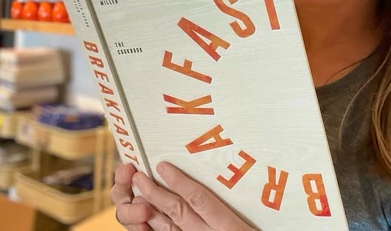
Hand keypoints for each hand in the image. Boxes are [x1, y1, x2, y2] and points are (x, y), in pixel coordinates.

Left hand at [112, 161, 255, 230]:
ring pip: (169, 229)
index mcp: (228, 226)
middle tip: (139, 176)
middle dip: (156, 193)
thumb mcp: (252, 223)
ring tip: (137, 194)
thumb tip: (228, 179)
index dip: (179, 182)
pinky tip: (145, 222)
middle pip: (178, 212)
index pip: (199, 199)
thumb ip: (237, 205)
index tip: (163, 166)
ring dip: (151, 211)